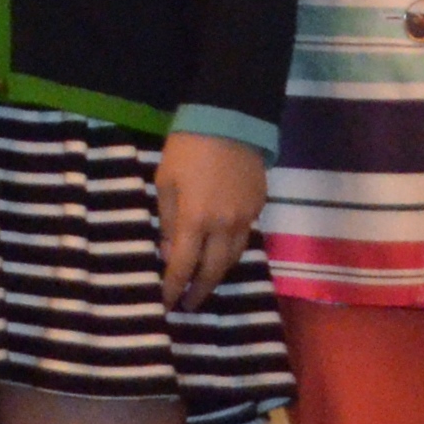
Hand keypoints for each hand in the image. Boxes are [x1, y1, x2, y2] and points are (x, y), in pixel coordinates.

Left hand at [156, 129, 265, 308]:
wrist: (230, 119)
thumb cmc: (187, 148)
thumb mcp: (165, 182)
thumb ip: (168, 221)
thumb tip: (170, 254)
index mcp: (196, 219)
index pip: (183, 266)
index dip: (174, 289)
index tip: (166, 305)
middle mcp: (224, 226)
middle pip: (214, 270)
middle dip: (200, 290)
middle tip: (189, 304)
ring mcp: (246, 218)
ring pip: (233, 258)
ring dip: (218, 275)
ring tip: (205, 284)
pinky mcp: (259, 207)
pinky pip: (244, 239)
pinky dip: (231, 252)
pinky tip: (221, 254)